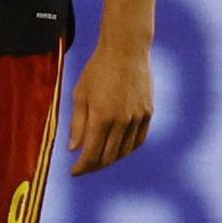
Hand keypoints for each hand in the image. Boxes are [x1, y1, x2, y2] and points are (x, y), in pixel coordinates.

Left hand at [68, 41, 152, 174]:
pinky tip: (119, 148)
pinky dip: (127, 149)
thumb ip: (77, 124)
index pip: (91, 154)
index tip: (74, 172)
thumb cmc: (98, 70)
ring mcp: (137, 118)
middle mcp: (121, 121)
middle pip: (108, 157)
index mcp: (100, 116)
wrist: (126, 50)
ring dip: (111, 159)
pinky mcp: (148, 113)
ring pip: (125, 152)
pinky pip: (138, 140)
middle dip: (94, 166)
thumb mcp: (80, 94)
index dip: (82, 167)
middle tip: (85, 166)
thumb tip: (73, 149)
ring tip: (100, 158)